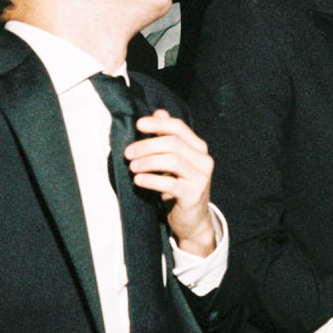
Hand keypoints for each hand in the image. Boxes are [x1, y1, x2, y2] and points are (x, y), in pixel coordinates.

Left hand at [125, 111, 215, 255]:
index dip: (158, 123)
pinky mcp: (193, 195)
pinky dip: (151, 180)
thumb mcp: (175, 161)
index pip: (179, 128)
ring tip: (132, 166)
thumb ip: (168, 137)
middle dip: (147, 145)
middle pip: (173, 143)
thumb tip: (159, 112)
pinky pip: (169, 183)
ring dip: (147, 161)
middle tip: (128, 152)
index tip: (138, 125)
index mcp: (199, 148)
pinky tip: (138, 180)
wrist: (193, 220)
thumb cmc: (180, 187)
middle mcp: (204, 161)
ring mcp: (201, 178)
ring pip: (172, 160)